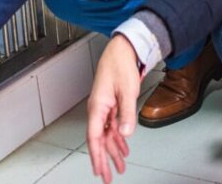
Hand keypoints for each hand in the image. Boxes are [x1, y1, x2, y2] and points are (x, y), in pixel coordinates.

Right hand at [86, 36, 139, 183]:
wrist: (122, 49)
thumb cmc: (120, 65)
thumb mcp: (127, 90)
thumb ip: (126, 114)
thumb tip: (124, 133)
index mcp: (97, 106)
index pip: (94, 137)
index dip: (97, 155)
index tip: (99, 169)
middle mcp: (98, 109)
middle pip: (98, 140)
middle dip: (104, 159)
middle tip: (107, 177)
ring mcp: (104, 107)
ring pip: (106, 135)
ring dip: (113, 151)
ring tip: (119, 167)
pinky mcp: (111, 104)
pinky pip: (112, 126)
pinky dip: (117, 138)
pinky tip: (123, 147)